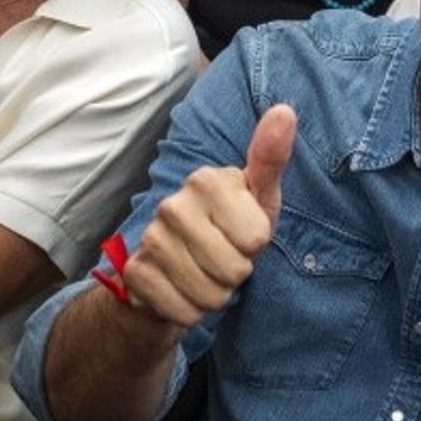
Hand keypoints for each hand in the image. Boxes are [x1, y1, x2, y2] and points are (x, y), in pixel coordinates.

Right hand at [121, 105, 296, 327]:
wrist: (174, 271)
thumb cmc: (230, 228)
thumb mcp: (260, 197)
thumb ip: (271, 158)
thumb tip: (285, 109)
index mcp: (207, 180)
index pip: (256, 238)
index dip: (256, 245)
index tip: (242, 233)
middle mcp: (173, 205)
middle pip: (235, 268)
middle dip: (237, 272)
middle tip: (223, 256)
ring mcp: (149, 239)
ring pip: (211, 294)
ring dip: (216, 294)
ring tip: (205, 273)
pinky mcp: (136, 275)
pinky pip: (185, 311)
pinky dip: (192, 311)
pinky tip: (183, 290)